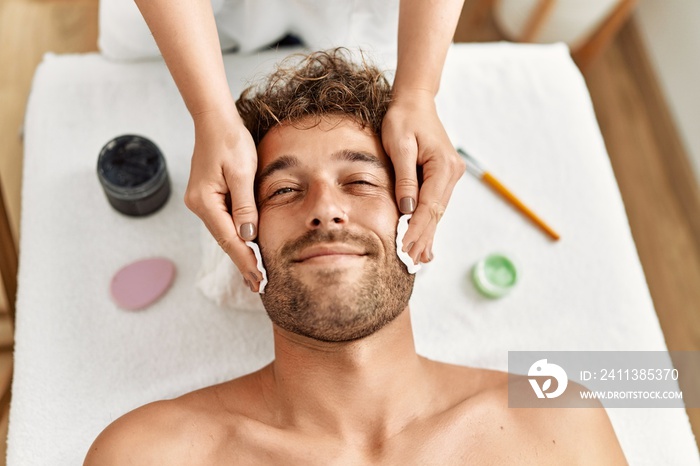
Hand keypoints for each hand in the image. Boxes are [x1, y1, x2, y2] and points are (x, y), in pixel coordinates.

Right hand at [185, 108, 262, 291]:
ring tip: (255, 274)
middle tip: (258, 286)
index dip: (245, 260)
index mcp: (205, 201)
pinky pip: (224, 222)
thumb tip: (249, 236)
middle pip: (225, 240)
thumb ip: (245, 206)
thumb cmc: (230, 141)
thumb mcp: (242, 172)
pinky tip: (247, 248)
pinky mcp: (208, 196)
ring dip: (240, 252)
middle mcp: (199, 205)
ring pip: (224, 232)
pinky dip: (237, 236)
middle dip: (243, 262)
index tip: (258, 279)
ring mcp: (201, 201)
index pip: (229, 239)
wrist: (215, 120)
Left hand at [381, 89, 465, 263]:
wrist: (415, 101)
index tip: (405, 247)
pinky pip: (435, 204)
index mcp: (443, 166)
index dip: (417, 229)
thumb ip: (404, 178)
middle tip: (411, 263)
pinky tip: (423, 241)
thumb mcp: (399, 145)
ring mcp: (450, 175)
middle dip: (423, 239)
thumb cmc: (403, 118)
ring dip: (426, 234)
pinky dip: (427, 222)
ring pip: (436, 211)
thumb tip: (406, 209)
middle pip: (436, 213)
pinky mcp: (444, 176)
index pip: (429, 206)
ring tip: (417, 259)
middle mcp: (452, 173)